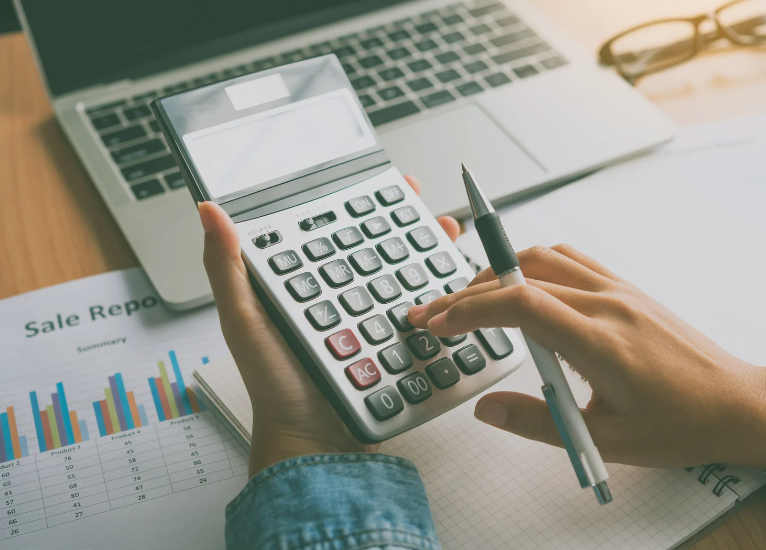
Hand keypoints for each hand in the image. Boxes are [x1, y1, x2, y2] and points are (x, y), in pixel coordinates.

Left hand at [199, 176, 459, 476]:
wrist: (317, 443)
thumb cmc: (274, 386)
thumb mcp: (244, 322)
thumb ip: (227, 268)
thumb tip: (209, 211)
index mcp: (302, 286)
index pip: (330, 232)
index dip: (354, 204)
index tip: (378, 182)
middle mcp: (337, 298)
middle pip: (374, 248)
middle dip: (402, 221)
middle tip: (422, 200)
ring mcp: (369, 321)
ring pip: (403, 274)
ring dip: (426, 249)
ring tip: (446, 230)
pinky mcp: (394, 344)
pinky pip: (420, 310)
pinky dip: (439, 290)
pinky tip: (452, 279)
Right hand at [409, 245, 765, 469]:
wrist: (737, 403)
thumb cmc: (680, 424)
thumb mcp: (606, 439)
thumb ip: (538, 422)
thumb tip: (486, 408)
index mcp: (602, 342)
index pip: (520, 305)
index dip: (469, 309)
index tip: (438, 323)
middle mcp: (608, 304)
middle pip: (520, 277)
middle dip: (466, 294)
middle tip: (432, 313)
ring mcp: (617, 289)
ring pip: (542, 258)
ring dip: (496, 273)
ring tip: (467, 299)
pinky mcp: (624, 287)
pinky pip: (569, 259)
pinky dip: (531, 264)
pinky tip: (517, 284)